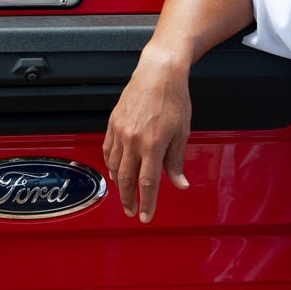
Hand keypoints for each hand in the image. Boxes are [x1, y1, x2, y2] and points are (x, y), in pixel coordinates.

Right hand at [103, 47, 191, 222]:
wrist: (158, 72)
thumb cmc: (173, 98)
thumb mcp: (182, 132)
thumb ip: (176, 161)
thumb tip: (179, 183)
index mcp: (153, 144)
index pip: (147, 183)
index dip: (147, 203)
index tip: (146, 216)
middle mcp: (133, 139)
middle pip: (126, 179)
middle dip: (128, 199)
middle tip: (132, 211)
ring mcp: (120, 131)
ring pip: (114, 166)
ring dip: (118, 184)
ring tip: (123, 193)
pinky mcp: (113, 122)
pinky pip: (108, 149)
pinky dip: (110, 164)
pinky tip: (114, 170)